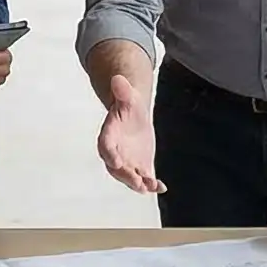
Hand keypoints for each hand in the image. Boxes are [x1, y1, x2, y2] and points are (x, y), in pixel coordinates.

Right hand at [96, 75, 165, 194]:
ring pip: (130, 176)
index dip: (110, 154)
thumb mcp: (127, 96)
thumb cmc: (128, 106)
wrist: (135, 116)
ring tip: (148, 187)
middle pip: (117, 167)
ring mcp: (127, 162)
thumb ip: (122, 91)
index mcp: (108, 135)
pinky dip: (151, 184)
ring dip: (138, 183)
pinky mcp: (139, 167)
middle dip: (126, 176)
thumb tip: (118, 78)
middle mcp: (115, 152)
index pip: (105, 146)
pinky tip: (161, 187)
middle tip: (136, 182)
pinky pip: (144, 178)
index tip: (115, 162)